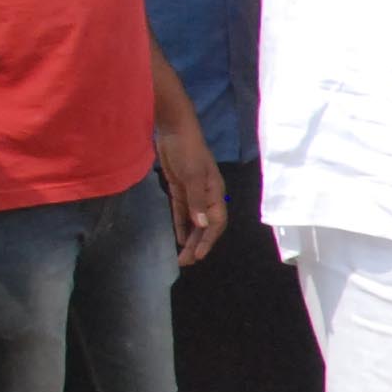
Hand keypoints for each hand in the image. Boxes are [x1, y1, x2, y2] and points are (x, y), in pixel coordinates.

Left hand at [154, 115, 226, 264]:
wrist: (174, 130)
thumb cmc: (187, 150)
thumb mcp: (192, 175)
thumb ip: (196, 200)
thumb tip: (202, 225)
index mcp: (215, 193)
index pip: (216, 222)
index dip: (208, 240)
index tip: (199, 255)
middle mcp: (207, 196)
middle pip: (205, 226)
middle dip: (196, 244)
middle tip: (186, 262)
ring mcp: (193, 193)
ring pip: (193, 221)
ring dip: (188, 238)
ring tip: (181, 256)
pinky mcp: (180, 189)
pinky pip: (182, 212)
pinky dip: (180, 225)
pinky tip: (177, 238)